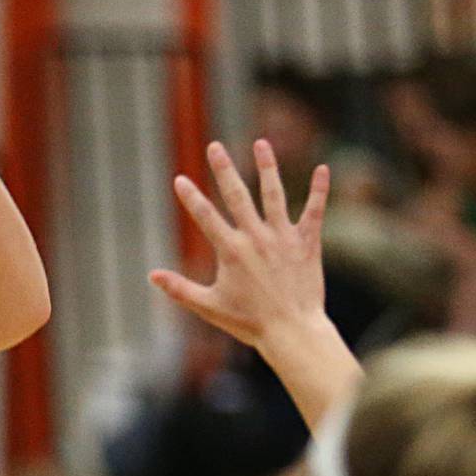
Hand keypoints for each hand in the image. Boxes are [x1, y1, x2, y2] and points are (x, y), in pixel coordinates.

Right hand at [151, 141, 330, 350]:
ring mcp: (283, 238)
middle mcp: (256, 238)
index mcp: (231, 251)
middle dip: (224, 169)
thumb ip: (180, 289)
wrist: (293, 332)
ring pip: (273, 194)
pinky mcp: (307, 243)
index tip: (180, 179)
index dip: (191, 197)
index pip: (206, 217)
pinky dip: (319, 190)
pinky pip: (314, 211)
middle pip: (237, 196)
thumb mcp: (209, 307)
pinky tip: (323, 169)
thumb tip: (152, 276)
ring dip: (267, 167)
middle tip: (215, 146)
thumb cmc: (250, 323)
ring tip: (261, 143)